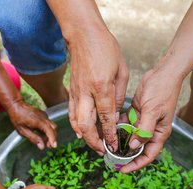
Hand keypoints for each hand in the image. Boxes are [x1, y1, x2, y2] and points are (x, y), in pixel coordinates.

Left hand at [7, 99, 57, 149]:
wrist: (16, 105)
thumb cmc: (17, 117)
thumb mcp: (23, 131)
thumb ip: (33, 138)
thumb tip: (42, 146)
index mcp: (38, 121)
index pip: (49, 130)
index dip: (52, 139)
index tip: (54, 146)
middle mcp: (43, 117)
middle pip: (54, 128)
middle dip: (53, 138)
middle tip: (49, 146)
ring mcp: (44, 115)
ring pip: (52, 126)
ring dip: (51, 134)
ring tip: (45, 142)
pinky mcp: (43, 115)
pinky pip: (48, 124)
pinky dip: (48, 130)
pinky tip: (42, 134)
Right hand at [67, 27, 127, 154]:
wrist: (83, 34)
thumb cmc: (105, 48)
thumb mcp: (121, 70)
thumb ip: (120, 95)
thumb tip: (117, 114)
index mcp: (101, 86)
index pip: (106, 117)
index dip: (110, 133)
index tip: (114, 144)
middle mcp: (86, 92)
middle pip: (86, 125)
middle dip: (94, 141)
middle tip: (103, 150)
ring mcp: (76, 92)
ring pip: (76, 122)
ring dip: (85, 137)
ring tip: (95, 145)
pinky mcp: (71, 91)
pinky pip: (71, 114)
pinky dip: (75, 126)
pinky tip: (82, 134)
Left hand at [119, 67, 181, 172]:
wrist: (163, 73)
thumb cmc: (162, 91)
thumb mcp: (153, 111)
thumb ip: (144, 130)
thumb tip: (134, 146)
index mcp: (159, 134)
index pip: (148, 156)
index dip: (135, 164)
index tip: (122, 169)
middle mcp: (151, 131)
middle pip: (137, 149)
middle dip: (125, 155)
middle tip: (110, 160)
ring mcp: (144, 122)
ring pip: (130, 137)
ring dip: (120, 141)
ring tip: (107, 146)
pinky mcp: (137, 113)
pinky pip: (126, 124)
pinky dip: (119, 127)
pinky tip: (109, 129)